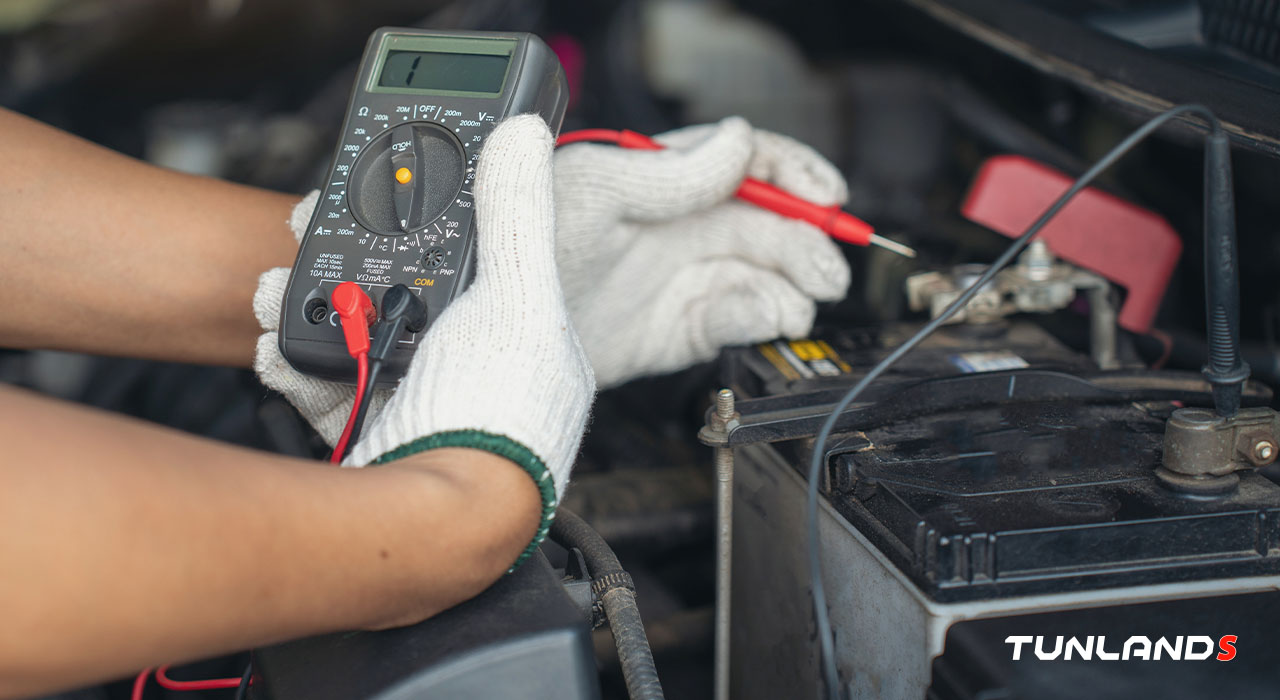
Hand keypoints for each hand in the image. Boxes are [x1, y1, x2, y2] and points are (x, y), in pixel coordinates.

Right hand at [254, 116, 594, 561]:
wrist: (451, 519)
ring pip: (349, 340)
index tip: (361, 204)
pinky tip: (276, 348)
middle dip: (337, 269)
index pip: (461, 260)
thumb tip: (523, 136)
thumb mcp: (517, 295)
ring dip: (303, 312)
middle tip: (297, 245)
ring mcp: (418, 402)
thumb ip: (516, 214)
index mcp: (514, 329)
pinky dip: (296, 366)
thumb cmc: (504, 416)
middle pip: (392, 297)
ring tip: (267, 295)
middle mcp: (468, 365)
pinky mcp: (372, 435)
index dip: (412, 228)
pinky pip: (324, 388)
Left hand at [553, 117, 851, 386]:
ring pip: (761, 272)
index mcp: (660, 179)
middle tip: (827, 270)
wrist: (509, 342)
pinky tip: (766, 318)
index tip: (824, 194)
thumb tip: (736, 142)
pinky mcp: (680, 328)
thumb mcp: (594, 194)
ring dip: (793, 285)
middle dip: (805, 241)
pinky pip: (736, 318)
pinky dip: (760, 317)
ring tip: (802, 302)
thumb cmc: (530, 252)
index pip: (743, 160)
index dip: (791, 172)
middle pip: (766, 222)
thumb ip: (668, 172)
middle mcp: (677, 225)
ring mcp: (682, 277)